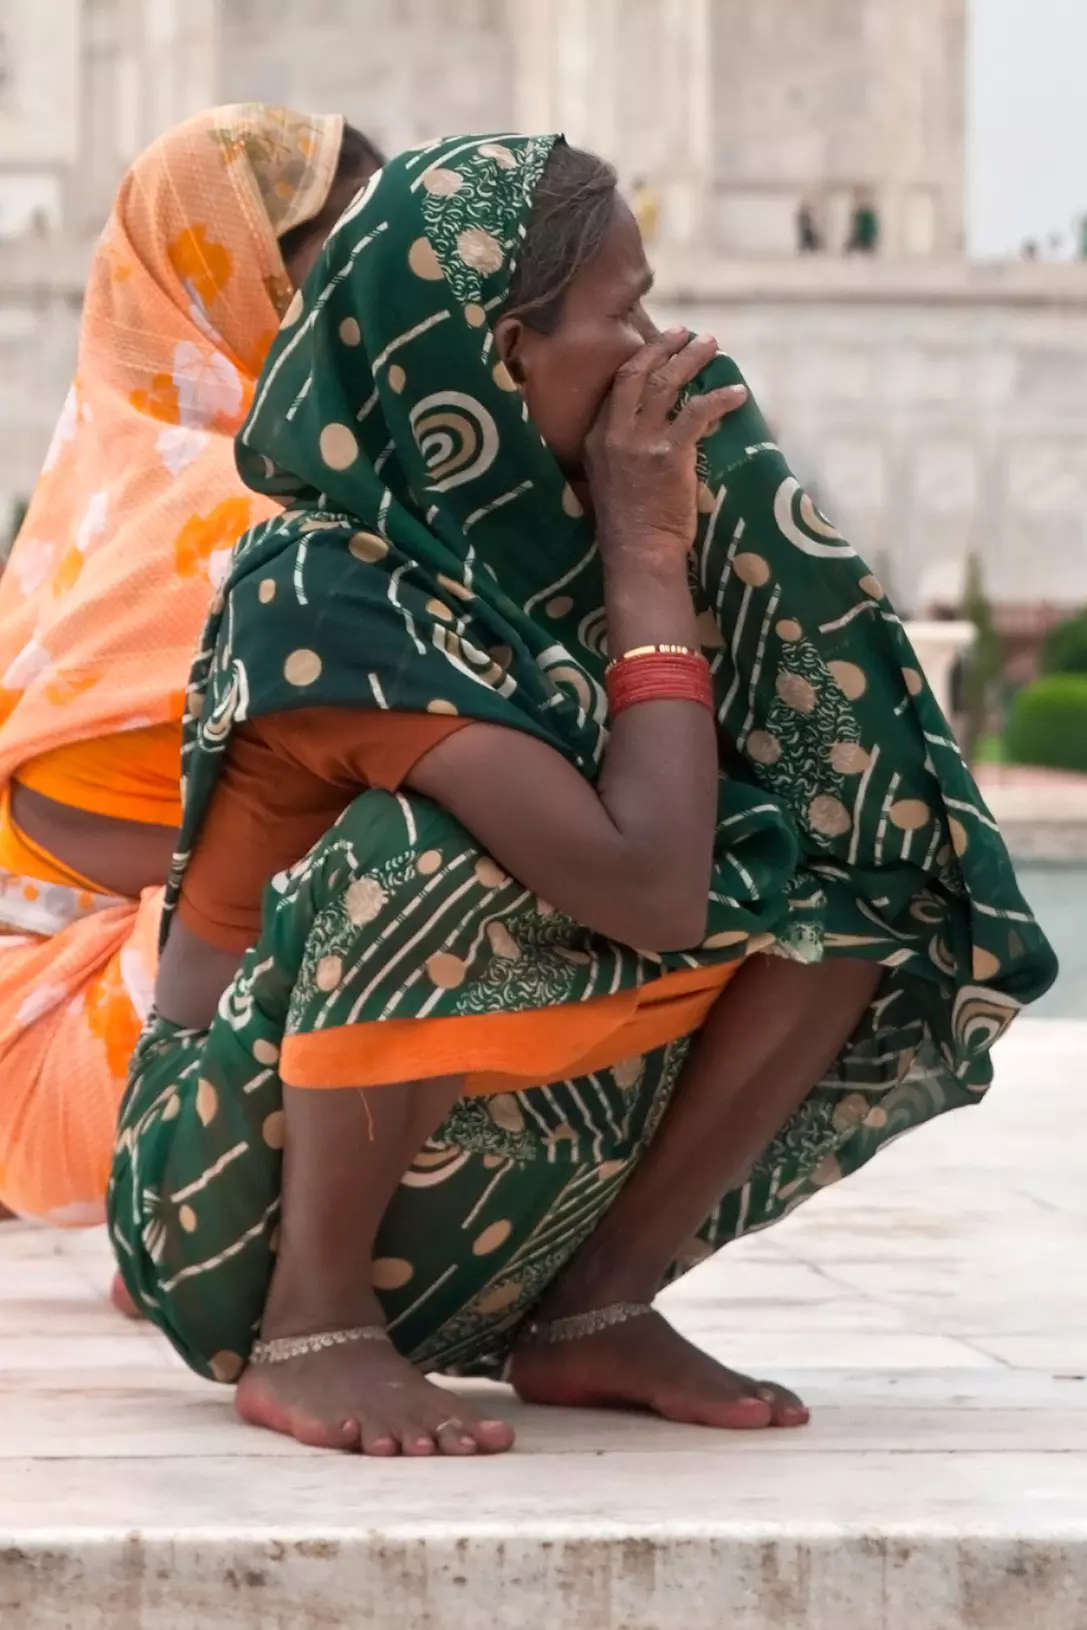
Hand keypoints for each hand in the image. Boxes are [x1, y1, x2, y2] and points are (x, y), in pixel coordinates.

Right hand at [585, 329, 745, 563]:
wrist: (637, 553)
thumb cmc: (628, 526)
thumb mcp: (609, 480)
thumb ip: (622, 451)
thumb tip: (649, 434)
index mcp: (597, 438)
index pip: (619, 386)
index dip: (642, 360)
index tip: (660, 347)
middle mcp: (614, 433)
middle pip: (639, 373)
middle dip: (664, 346)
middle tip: (686, 333)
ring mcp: (641, 442)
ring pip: (667, 383)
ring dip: (692, 360)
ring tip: (712, 346)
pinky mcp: (669, 454)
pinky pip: (698, 413)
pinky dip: (720, 399)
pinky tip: (737, 393)